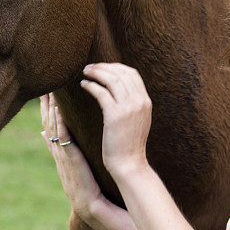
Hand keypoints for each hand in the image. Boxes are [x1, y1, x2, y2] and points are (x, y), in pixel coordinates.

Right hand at [40, 93, 102, 220]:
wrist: (90, 203)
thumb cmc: (83, 182)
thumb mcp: (67, 161)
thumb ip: (56, 146)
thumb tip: (42, 132)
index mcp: (58, 150)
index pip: (49, 123)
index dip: (46, 107)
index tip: (44, 90)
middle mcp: (57, 150)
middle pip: (47, 121)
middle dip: (45, 103)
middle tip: (43, 84)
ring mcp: (62, 154)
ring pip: (52, 126)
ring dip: (50, 108)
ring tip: (49, 91)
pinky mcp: (71, 158)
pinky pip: (63, 138)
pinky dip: (60, 124)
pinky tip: (60, 111)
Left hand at [80, 62, 151, 177]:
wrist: (129, 163)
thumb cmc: (129, 144)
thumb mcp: (137, 119)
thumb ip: (133, 104)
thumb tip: (121, 91)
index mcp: (145, 101)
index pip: (132, 74)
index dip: (116, 67)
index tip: (103, 67)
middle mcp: (139, 101)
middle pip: (122, 73)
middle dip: (104, 66)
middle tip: (90, 67)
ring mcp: (128, 108)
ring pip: (112, 79)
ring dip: (96, 72)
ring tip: (85, 72)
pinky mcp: (115, 115)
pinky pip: (101, 93)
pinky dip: (91, 85)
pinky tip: (84, 85)